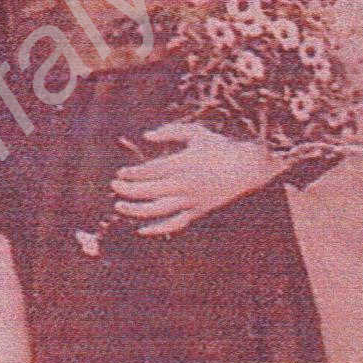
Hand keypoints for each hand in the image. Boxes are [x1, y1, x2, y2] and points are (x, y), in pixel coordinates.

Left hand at [112, 121, 279, 234]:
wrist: (248, 167)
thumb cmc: (220, 146)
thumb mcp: (196, 133)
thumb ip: (170, 132)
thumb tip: (146, 136)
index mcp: (183, 164)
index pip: (149, 171)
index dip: (132, 173)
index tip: (120, 173)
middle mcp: (185, 184)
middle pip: (149, 191)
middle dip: (128, 190)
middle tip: (114, 186)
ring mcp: (191, 201)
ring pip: (158, 210)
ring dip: (135, 210)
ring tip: (119, 206)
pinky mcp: (198, 211)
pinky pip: (174, 224)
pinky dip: (158, 229)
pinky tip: (142, 230)